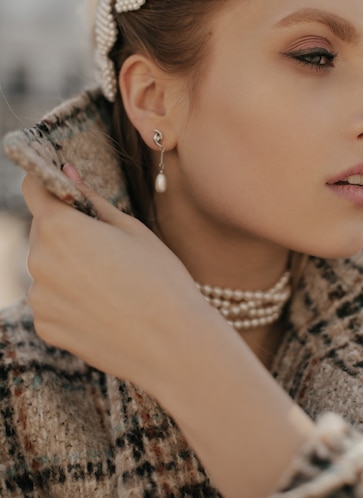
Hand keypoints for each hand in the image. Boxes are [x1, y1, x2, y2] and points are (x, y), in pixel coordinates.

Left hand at [22, 168, 203, 391]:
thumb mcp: (131, 228)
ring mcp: (40, 299)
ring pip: (47, 266)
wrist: (172, 345)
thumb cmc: (160, 279)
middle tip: (106, 245)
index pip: (34, 188)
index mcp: (60, 228)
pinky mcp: (46, 327)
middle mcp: (38, 262)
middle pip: (42, 230)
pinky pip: (50, 300)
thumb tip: (65, 171)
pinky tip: (102, 306)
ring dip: (66, 265)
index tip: (62, 186)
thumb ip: (90, 198)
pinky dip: (68, 297)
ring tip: (109, 282)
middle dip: (65, 229)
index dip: (49, 182)